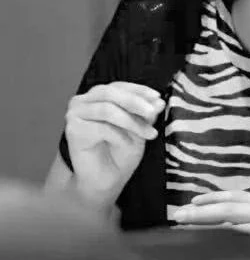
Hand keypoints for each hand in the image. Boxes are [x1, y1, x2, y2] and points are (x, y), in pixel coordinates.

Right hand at [65, 81, 163, 207]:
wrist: (106, 181)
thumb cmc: (121, 152)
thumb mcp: (139, 127)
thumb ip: (146, 112)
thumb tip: (158, 101)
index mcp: (99, 95)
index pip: (120, 86)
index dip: (140, 90)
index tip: (158, 98)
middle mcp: (83, 101)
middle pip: (111, 93)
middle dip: (136, 102)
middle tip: (153, 112)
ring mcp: (75, 114)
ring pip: (108, 110)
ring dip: (132, 122)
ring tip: (149, 134)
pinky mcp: (73, 130)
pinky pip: (102, 127)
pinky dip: (120, 136)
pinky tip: (129, 144)